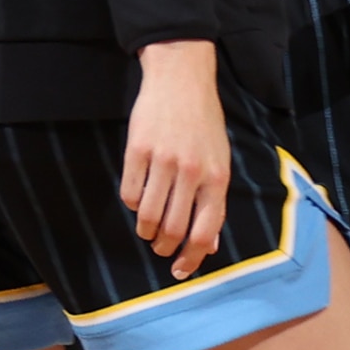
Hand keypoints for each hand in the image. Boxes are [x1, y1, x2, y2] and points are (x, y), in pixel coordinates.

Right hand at [121, 40, 229, 278]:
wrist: (181, 80)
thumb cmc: (204, 124)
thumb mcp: (220, 161)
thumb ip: (214, 202)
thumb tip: (210, 246)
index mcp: (218, 178)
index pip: (204, 233)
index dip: (191, 259)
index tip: (180, 270)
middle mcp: (192, 172)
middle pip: (173, 229)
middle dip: (164, 247)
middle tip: (160, 247)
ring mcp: (163, 161)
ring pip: (147, 216)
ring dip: (145, 230)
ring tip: (147, 229)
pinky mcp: (137, 151)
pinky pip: (129, 193)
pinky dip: (131, 204)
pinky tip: (137, 199)